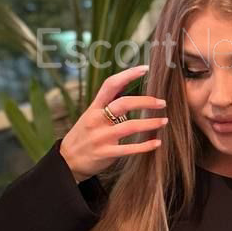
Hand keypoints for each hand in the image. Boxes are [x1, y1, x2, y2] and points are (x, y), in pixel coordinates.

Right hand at [60, 65, 167, 182]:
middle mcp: (97, 120)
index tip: (145, 69)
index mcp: (93, 108)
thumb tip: (127, 87)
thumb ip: (106, 104)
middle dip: (145, 102)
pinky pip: (130, 148)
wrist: (67, 162)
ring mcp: (102, 137)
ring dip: (151, 123)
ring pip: (130, 126)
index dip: (128, 75)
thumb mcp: (90, 116)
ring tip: (164, 121)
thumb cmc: (83, 135)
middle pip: (124, 104)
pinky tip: (157, 143)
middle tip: (162, 102)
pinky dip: (146, 146)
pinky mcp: (106, 153)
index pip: (110, 85)